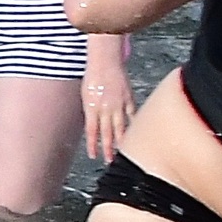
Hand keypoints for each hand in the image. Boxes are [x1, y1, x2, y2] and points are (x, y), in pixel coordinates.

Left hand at [82, 42, 134, 161]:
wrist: (105, 60)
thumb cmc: (93, 76)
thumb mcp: (86, 95)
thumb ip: (90, 111)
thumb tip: (93, 126)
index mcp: (92, 107)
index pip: (91, 131)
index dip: (92, 145)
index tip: (93, 156)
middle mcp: (104, 108)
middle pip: (106, 133)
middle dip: (107, 149)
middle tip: (108, 161)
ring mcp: (117, 104)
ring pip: (120, 127)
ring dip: (119, 142)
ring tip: (121, 152)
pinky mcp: (128, 98)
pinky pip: (131, 115)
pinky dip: (133, 125)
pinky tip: (135, 133)